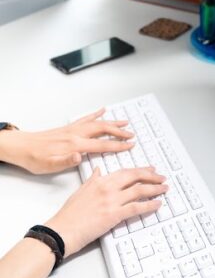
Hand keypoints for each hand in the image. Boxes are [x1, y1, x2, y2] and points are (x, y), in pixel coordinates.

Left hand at [0, 109, 133, 173]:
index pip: (102, 144)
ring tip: (125, 121)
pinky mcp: (68, 128)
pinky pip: (85, 118)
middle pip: (103, 130)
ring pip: (97, 122)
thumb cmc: (34, 159)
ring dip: (112, 122)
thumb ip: (65, 161)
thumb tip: (78, 157)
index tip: (130, 145)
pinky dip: (95, 114)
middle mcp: (75, 134)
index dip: (118, 145)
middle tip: (132, 134)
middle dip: (120, 132)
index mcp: (74, 145)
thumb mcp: (49, 166)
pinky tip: (102, 110)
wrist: (20, 147)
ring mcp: (72, 129)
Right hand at [45, 167, 167, 257]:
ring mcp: (112, 201)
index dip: (140, 170)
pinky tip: (157, 204)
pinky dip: (150, 205)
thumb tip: (99, 170)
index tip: (150, 170)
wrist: (62, 230)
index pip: (125, 172)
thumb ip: (92, 180)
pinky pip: (137, 208)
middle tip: (161, 177)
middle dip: (152, 176)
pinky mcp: (114, 215)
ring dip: (155, 189)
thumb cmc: (69, 214)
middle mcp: (108, 188)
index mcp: (100, 181)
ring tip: (164, 188)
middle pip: (135, 177)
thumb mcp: (80, 191)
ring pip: (139, 191)